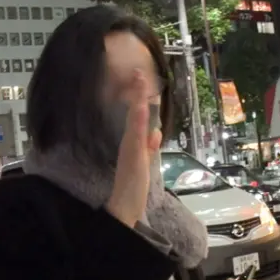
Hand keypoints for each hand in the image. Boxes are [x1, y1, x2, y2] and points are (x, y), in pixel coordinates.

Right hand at [105, 71, 162, 227]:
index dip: (140, 97)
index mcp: (134, 142)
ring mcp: (131, 149)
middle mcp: (131, 142)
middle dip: (138, 93)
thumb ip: (149, 148)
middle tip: (139, 71)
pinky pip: (136, 136)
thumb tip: (157, 132)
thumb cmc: (131, 188)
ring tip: (140, 82)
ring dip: (138, 101)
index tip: (141, 78)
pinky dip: (138, 122)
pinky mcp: (132, 157)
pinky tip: (141, 109)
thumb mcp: (144, 163)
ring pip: (136, 121)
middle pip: (136, 113)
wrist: (123, 208)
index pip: (139, 115)